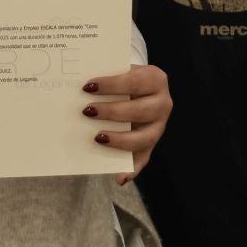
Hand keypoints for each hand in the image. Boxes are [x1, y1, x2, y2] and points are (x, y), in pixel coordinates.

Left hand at [81, 64, 170, 184]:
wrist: (140, 87)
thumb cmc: (124, 77)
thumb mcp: (121, 69)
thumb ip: (108, 74)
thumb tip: (84, 86)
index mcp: (155, 79)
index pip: (134, 82)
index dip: (111, 85)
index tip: (88, 87)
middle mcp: (162, 103)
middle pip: (139, 110)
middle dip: (112, 112)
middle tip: (87, 111)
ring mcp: (159, 126)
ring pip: (143, 138)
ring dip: (119, 140)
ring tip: (97, 138)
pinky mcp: (151, 144)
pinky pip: (143, 159)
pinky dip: (132, 170)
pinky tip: (119, 177)